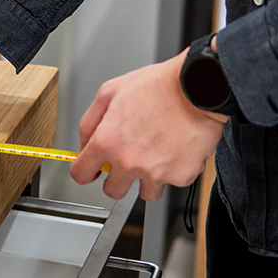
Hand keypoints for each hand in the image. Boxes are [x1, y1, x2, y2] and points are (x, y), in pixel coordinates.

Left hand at [70, 49, 226, 201]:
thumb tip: (84, 144)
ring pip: (145, 192)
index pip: (81, 174)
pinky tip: (176, 148)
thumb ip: (90, 122)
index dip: (84, 172)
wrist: (196, 88)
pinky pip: (172, 181)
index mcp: (107, 141)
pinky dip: (174, 169)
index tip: (91, 171)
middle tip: (127, 163)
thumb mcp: (109, 92)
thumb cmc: (156, 86)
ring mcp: (155, 172)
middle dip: (116, 179)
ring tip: (156, 153)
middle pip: (112, 191)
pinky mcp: (180, 176)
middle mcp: (128, 161)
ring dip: (148, 178)